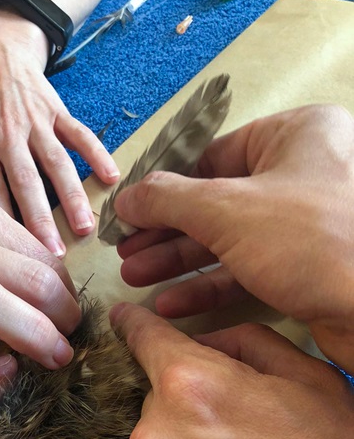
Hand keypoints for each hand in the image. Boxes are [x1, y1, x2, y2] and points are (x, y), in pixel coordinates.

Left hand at [0, 11, 119, 257]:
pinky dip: (96, 153)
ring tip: (84, 226)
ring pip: (56, 163)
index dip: (1, 221)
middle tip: (53, 253)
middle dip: (40, 219)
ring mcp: (35, 123)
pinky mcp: (57, 112)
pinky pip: (80, 134)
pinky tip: (111, 177)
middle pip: (26, 182)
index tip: (11, 253)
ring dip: (72, 195)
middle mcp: (8, 135)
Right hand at [114, 105, 353, 372]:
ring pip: (230, 239)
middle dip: (166, 233)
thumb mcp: (227, 210)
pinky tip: (174, 302)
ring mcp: (309, 224)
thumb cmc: (312, 241)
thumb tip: (126, 197)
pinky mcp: (311, 268)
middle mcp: (304, 174)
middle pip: (216, 202)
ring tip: (136, 279)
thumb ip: (169, 199)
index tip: (128, 216)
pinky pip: (251, 269)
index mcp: (295, 136)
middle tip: (126, 255)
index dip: (164, 189)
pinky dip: (212, 285)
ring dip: (180, 262)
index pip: (212, 157)